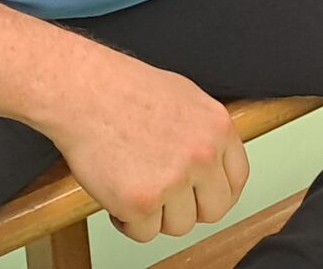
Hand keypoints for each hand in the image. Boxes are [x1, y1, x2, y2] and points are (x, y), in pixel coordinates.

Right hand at [41, 53, 248, 242]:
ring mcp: (175, 180)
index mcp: (218, 129)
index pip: (237, 179)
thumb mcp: (184, 98)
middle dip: (189, 209)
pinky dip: (128, 221)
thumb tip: (212, 160)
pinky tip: (117, 196)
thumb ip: (204, 133)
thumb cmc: (124, 89)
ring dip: (157, 216)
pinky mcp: (143, 201)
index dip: (218, 192)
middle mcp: (203, 155)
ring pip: (179, 226)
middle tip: (166, 200)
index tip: (203, 197)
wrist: (85, 91)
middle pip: (214, 210)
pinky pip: (144, 233)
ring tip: (135, 190)